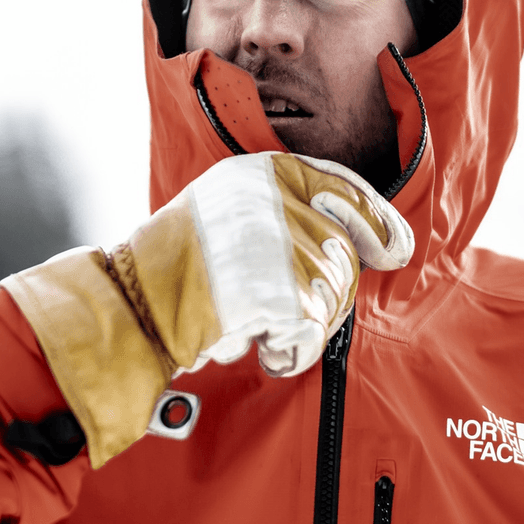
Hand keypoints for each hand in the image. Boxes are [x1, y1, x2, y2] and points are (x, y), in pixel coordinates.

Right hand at [2, 152, 412, 466]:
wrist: (128, 304)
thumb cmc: (173, 267)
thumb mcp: (229, 211)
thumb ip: (288, 212)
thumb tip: (370, 243)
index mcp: (265, 171)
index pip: (345, 188)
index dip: (377, 221)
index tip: (395, 250)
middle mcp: (278, 197)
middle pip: (343, 255)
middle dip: (324, 294)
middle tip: (277, 312)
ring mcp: (282, 243)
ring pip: (332, 297)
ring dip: (300, 324)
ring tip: (250, 322)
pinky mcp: (283, 292)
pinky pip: (313, 335)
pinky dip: (289, 352)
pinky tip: (255, 346)